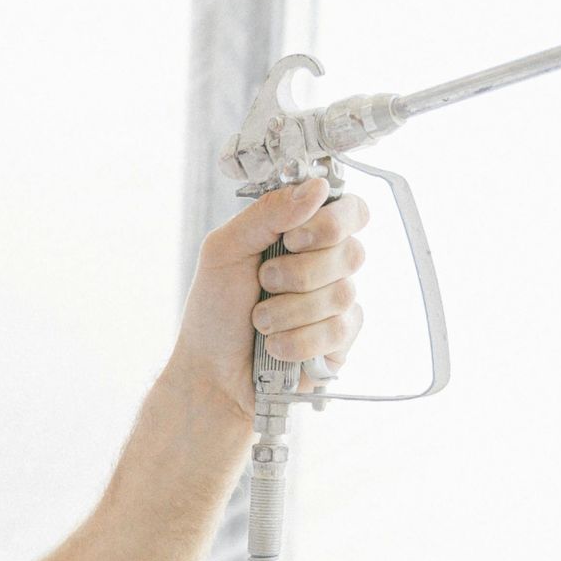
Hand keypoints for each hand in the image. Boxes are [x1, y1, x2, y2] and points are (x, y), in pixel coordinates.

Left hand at [167, 176, 365, 425]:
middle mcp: (328, 265)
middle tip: (264, 282)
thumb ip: (267, 213)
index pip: (350, 210)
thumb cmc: (214, 311)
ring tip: (260, 321)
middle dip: (298, 272)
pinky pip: (337, 331)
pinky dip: (296, 340)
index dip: (330, 222)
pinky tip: (274, 347)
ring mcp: (338, 304)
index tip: (294, 238)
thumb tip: (320, 187)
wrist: (210, 373)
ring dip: (288, 310)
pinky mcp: (340, 342)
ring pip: (341, 294)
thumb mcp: (225, 250)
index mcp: (304, 235)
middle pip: (350, 251)